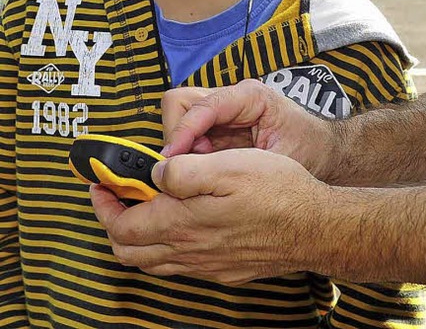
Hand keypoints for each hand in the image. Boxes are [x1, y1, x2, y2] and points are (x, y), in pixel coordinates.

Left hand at [90, 148, 332, 282]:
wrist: (315, 227)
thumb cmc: (278, 191)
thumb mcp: (228, 164)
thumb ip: (183, 169)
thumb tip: (155, 172)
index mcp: (183, 223)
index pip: (121, 225)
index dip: (104, 202)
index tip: (101, 181)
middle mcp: (189, 251)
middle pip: (129, 251)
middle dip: (115, 220)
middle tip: (119, 192)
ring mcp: (207, 265)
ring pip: (153, 262)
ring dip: (138, 235)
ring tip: (146, 204)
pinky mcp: (224, 269)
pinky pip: (180, 266)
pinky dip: (166, 246)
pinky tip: (183, 222)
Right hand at [161, 78, 335, 179]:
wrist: (326, 152)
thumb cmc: (310, 151)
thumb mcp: (281, 159)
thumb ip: (243, 164)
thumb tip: (201, 173)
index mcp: (250, 96)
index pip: (200, 104)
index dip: (183, 132)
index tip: (171, 160)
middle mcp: (233, 98)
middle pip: (180, 103)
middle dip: (178, 136)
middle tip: (193, 166)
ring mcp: (224, 111)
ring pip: (180, 119)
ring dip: (182, 147)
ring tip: (203, 171)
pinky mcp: (219, 128)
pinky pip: (189, 136)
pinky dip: (188, 155)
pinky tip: (206, 173)